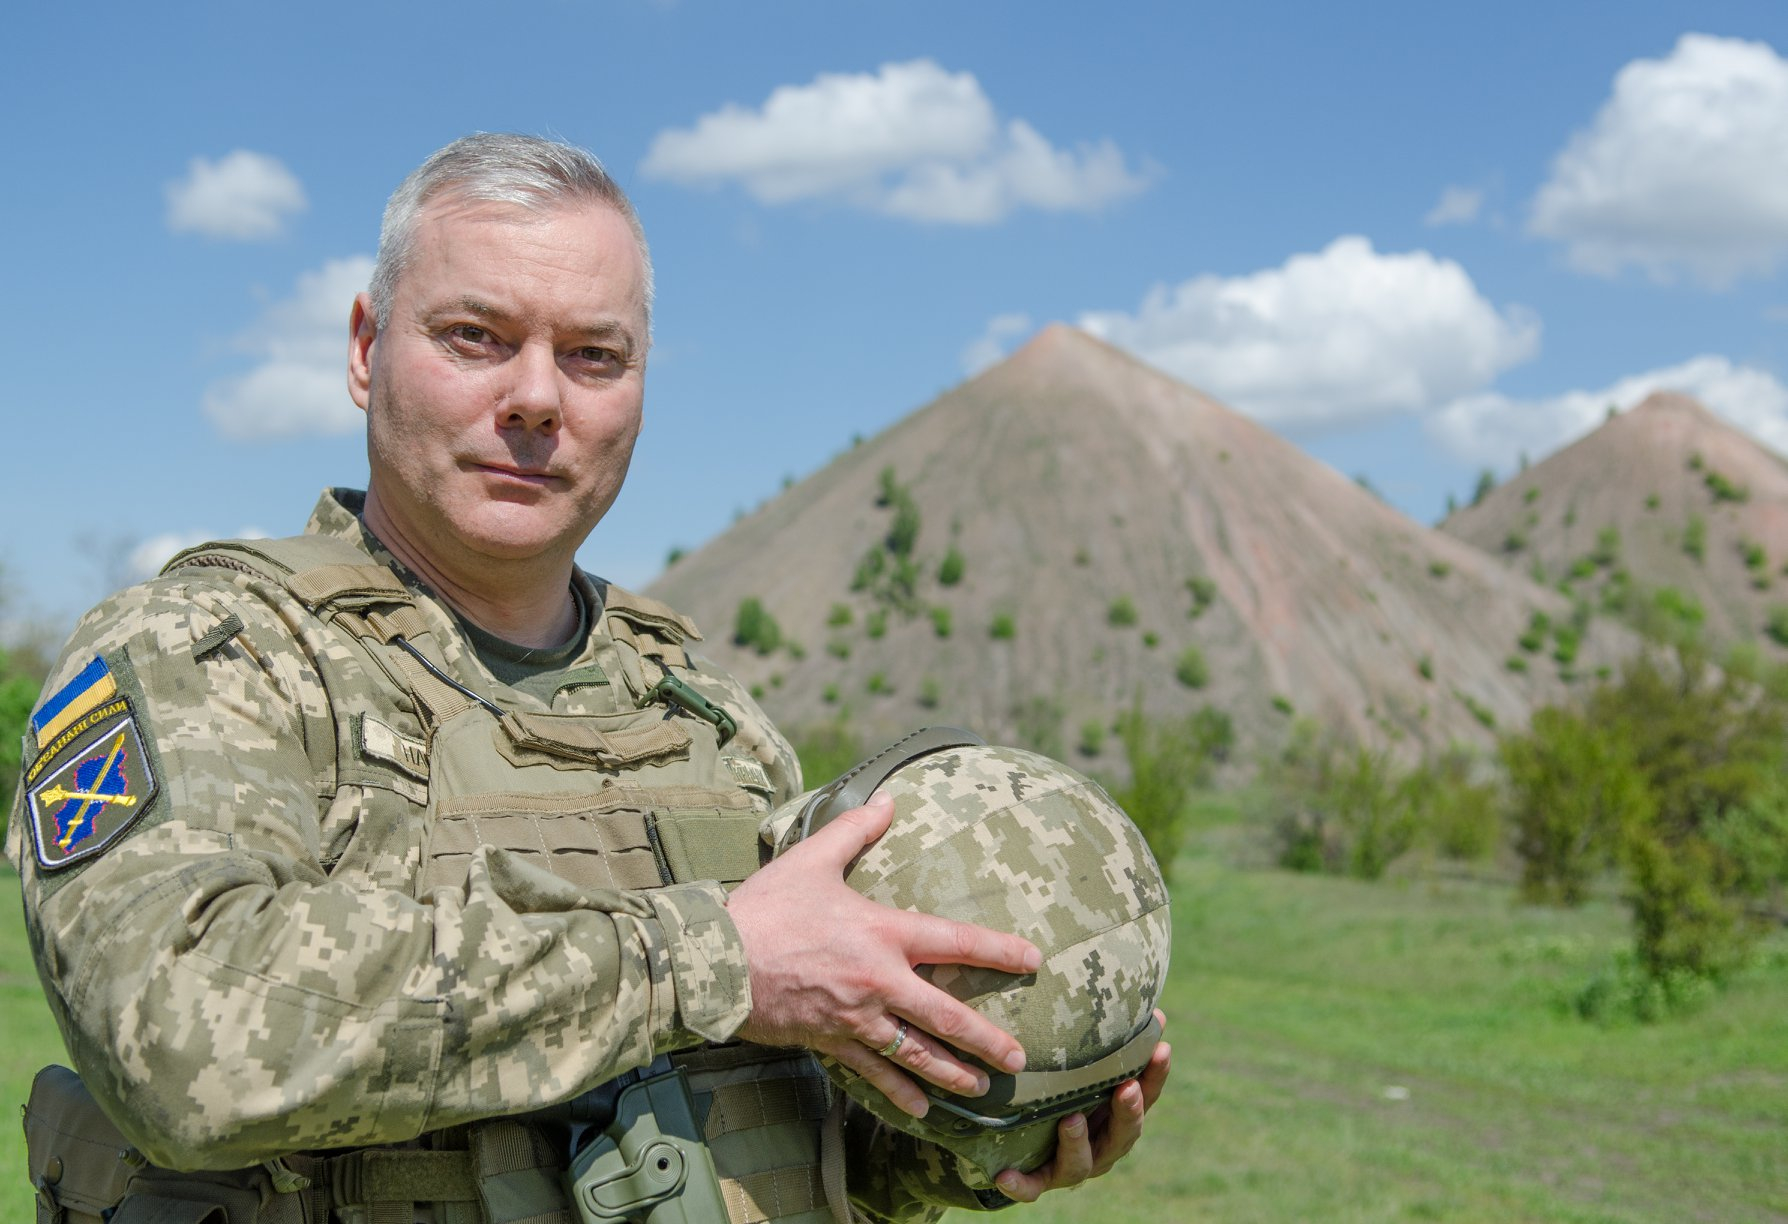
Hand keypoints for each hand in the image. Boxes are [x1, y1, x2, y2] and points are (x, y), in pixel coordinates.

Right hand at [725, 790, 1041, 1116]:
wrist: (715, 962)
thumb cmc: (765, 908)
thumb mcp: (812, 858)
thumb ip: (855, 830)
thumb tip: (888, 798)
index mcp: (882, 934)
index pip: (955, 942)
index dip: (998, 951)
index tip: (1033, 961)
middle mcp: (878, 981)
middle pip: (945, 1016)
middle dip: (985, 1040)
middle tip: (1018, 1060)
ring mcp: (856, 1018)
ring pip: (915, 1053)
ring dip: (951, 1073)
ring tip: (980, 1089)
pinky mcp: (829, 1041)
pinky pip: (872, 1073)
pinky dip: (898, 1092)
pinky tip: (920, 1110)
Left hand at [992, 1009, 1170, 1202]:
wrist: (1024, 1146)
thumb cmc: (1062, 1092)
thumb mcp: (1081, 1067)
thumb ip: (1102, 1041)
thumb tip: (1128, 988)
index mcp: (1115, 1115)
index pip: (1145, 1095)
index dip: (1156, 1075)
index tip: (1161, 1047)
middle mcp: (1100, 1144)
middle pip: (1123, 1135)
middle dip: (1128, 1114)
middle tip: (1127, 1089)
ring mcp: (1071, 1166)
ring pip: (1081, 1164)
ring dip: (1078, 1143)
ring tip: (1070, 1120)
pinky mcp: (1038, 1180)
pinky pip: (1031, 1187)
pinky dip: (1021, 1184)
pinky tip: (1004, 1175)